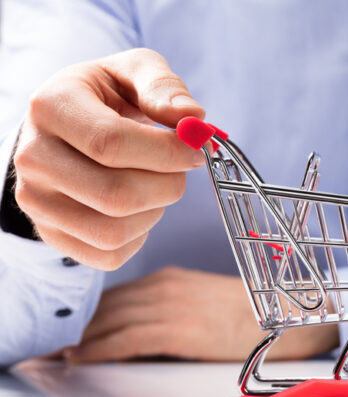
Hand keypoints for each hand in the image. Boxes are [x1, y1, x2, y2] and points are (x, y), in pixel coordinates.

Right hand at [12, 48, 206, 270]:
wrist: (67, 128)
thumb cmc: (107, 98)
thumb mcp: (132, 73)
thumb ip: (164, 87)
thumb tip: (193, 119)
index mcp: (51, 107)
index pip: (110, 143)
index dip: (166, 153)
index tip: (196, 149)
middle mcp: (33, 157)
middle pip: (115, 195)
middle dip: (167, 185)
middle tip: (181, 169)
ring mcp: (37, 201)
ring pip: (113, 232)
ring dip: (155, 212)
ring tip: (156, 184)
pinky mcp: (51, 234)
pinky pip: (108, 255)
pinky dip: (139, 237)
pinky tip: (139, 208)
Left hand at [63, 266, 339, 362]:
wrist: (282, 318)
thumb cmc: (248, 315)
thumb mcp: (203, 301)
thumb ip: (170, 308)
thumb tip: (138, 331)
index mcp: (171, 277)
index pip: (117, 293)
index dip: (88, 311)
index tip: (69, 326)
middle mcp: (165, 286)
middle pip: (107, 305)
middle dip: (78, 324)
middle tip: (52, 340)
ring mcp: (170, 306)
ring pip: (110, 321)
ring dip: (81, 338)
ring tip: (60, 353)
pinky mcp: (177, 328)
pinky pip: (125, 339)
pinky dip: (98, 349)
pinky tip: (81, 358)